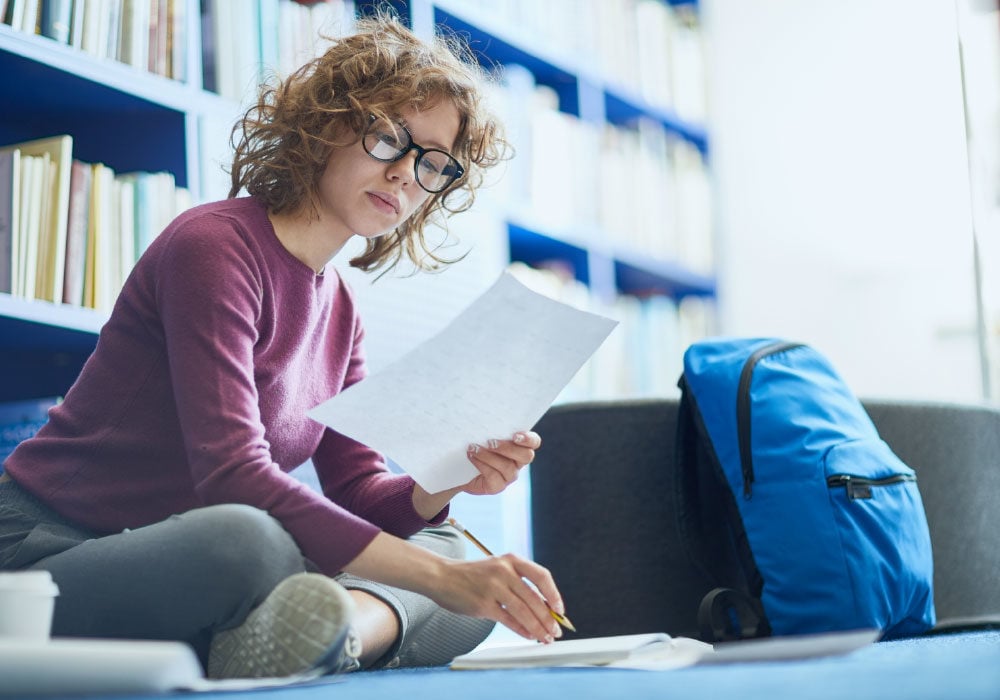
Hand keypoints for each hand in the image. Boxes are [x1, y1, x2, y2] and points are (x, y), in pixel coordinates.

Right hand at [434, 553, 563, 642]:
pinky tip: (529, 636)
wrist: (442, 576)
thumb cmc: (473, 575)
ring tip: (545, 638)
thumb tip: (544, 607)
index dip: (554, 594)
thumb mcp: (497, 568)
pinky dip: (521, 630)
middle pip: (534, 598)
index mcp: (511, 559)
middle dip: (548, 618)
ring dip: (537, 628)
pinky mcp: (483, 604)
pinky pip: (508, 620)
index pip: (542, 576)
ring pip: (523, 611)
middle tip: (556, 632)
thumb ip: (518, 583)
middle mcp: (504, 571)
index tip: (560, 610)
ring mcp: (493, 587)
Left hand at [463, 431, 540, 495]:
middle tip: (490, 442)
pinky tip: (471, 457)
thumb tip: (485, 417)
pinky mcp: (497, 487)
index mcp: (520, 446)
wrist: (459, 467)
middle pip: (526, 456)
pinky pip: (494, 477)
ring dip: (488, 456)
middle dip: (508, 448)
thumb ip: (491, 427)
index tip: (515, 435)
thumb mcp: (483, 434)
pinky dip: (481, 465)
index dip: (529, 439)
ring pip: (507, 467)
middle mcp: (518, 462)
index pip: (534, 442)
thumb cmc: (475, 444)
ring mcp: (509, 476)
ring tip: (473, 448)